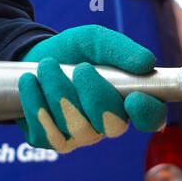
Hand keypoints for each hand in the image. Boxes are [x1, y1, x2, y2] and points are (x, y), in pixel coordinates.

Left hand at [18, 24, 166, 152]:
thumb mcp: (95, 40)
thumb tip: (147, 62)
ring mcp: (79, 136)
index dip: (147, 114)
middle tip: (81, 68)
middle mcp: (106, 124)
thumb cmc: (73, 51)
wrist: (33, 56)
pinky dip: (35, 102)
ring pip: (76, 127)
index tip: (134, 97)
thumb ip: (120, 49)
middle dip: (95, 95)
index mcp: (127, 100)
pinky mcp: (50, 140)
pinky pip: (46, 132)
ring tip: (47, 65)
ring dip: (58, 91)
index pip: (151, 118)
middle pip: (112, 125)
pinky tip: (30, 81)